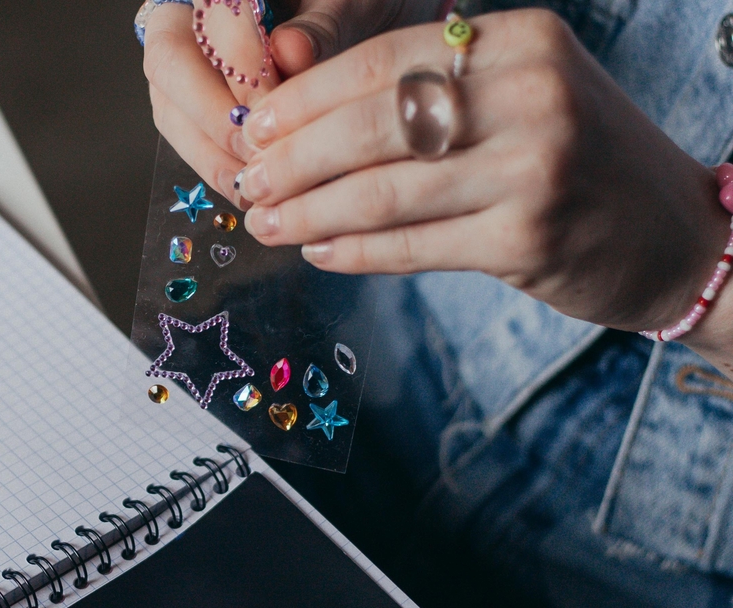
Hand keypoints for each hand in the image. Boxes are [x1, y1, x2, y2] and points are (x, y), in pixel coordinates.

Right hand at [141, 0, 441, 205]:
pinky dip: (215, 167)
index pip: (213, 19)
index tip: (275, 111)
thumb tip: (291, 52)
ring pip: (168, 107)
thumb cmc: (349, 8)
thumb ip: (321, 25)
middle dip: (214, 118)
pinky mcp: (182, 102)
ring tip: (256, 184)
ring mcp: (178, 60)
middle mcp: (185, 16)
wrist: (345, 24)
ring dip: (210, 154)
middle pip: (169, 64)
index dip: (242, 69)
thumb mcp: (349, 4)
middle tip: (260, 155)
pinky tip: (249, 189)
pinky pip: (183, 136)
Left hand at [238, 9, 731, 355]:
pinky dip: (355, 252)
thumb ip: (428, 95)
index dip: (306, 99)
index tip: (254, 128)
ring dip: (310, 213)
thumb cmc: (572, 157)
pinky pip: (412, 246)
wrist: (672, 232)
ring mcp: (534, 168)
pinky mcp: (529, 239)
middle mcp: (531, 94)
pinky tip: (319, 253)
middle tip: (248, 182)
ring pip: (384, 192)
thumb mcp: (517, 95)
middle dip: (294, 159)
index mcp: (518, 41)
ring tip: (267, 224)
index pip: (383, 62)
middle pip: (374, 126)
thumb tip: (299, 121)